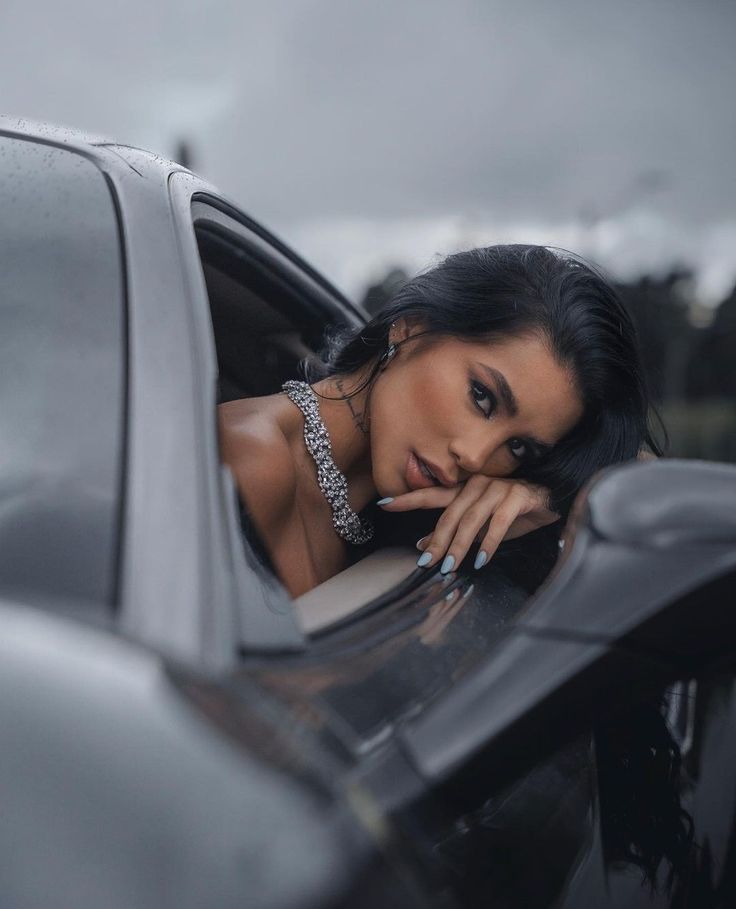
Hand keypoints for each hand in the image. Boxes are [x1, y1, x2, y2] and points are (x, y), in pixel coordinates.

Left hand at [379, 475, 558, 571]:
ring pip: (471, 520)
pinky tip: (481, 560)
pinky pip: (499, 523)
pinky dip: (489, 543)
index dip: (407, 499)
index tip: (384, 505)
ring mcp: (497, 489)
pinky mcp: (517, 497)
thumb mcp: (478, 525)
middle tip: (427, 563)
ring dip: (459, 546)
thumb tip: (421, 544)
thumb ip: (451, 532)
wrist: (549, 499)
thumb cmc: (510, 511)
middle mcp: (476, 485)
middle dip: (438, 541)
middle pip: (450, 514)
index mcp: (463, 490)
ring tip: (450, 567)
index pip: (430, 494)